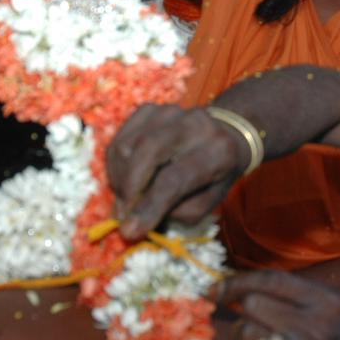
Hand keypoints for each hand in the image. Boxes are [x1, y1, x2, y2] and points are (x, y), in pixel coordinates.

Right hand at [107, 104, 249, 236]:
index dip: (148, 207)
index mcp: (217, 150)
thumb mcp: (205, 203)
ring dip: (120, 179)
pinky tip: (126, 178)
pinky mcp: (149, 109)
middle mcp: (194, 124)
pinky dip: (116, 165)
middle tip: (122, 215)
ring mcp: (169, 111)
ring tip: (128, 198)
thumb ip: (174, 212)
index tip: (129, 230)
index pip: (174, 179)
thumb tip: (133, 221)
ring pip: (127, 146)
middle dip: (128, 189)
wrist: (223, 136)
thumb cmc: (213, 177)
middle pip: (146, 152)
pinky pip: (119, 139)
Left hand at [215, 270, 339, 339]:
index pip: (272, 280)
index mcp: (330, 303)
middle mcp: (320, 330)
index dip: (237, 282)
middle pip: (252, 304)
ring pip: (243, 334)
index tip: (214, 290)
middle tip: (256, 331)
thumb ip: (285, 294)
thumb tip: (223, 285)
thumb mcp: (323, 312)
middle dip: (246, 316)